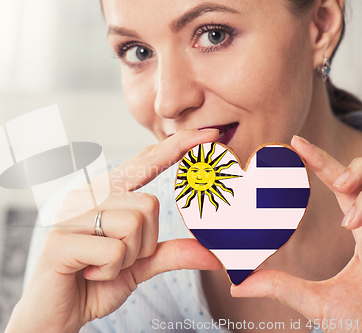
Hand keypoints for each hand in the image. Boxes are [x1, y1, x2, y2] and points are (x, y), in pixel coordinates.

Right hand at [5, 129, 221, 332]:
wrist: (57, 314)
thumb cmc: (94, 283)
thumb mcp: (138, 266)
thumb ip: (169, 252)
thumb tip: (212, 252)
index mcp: (103, 194)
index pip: (144, 163)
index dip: (176, 146)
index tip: (209, 133)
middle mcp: (85, 196)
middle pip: (148, 205)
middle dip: (144, 243)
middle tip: (119, 259)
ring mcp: (70, 215)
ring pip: (133, 226)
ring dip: (127, 259)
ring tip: (101, 266)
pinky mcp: (61, 240)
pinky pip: (114, 252)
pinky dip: (110, 272)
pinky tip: (89, 273)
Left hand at [231, 135, 361, 332]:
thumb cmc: (359, 324)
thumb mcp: (315, 302)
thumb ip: (279, 288)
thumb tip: (235, 285)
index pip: (342, 186)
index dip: (321, 161)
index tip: (295, 142)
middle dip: (346, 167)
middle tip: (333, 181)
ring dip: (360, 182)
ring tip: (344, 205)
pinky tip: (355, 224)